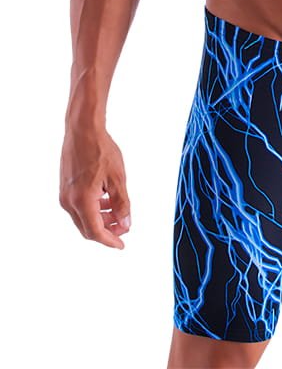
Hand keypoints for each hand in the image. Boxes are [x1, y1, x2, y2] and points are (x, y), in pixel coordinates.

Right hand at [59, 126, 131, 248]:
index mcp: (82, 201)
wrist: (82, 130)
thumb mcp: (117, 178)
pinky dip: (93, 208)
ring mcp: (65, 194)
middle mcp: (69, 201)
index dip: (110, 240)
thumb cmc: (100, 149)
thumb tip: (125, 224)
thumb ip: (122, 204)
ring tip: (117, 211)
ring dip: (100, 219)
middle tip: (123, 227)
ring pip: (83, 218)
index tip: (121, 244)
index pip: (96, 232)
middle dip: (107, 231)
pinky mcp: (64, 188)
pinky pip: (79, 206)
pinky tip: (106, 199)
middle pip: (88, 228)